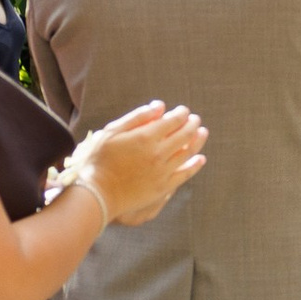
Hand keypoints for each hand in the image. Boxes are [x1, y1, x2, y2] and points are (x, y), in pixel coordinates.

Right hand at [66, 102, 207, 226]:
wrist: (97, 193)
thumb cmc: (100, 160)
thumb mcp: (112, 132)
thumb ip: (137, 117)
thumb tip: (160, 106)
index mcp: (145, 137)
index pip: (172, 121)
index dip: (181, 114)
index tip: (183, 111)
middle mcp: (158, 153)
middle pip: (184, 135)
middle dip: (192, 123)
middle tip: (195, 119)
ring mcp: (162, 171)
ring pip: (188, 153)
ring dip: (198, 140)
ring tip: (202, 132)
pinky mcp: (163, 187)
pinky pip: (185, 174)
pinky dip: (195, 165)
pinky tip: (201, 159)